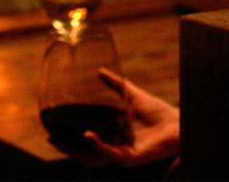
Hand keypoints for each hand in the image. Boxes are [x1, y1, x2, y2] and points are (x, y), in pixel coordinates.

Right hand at [50, 69, 179, 166]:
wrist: (178, 122)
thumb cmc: (157, 111)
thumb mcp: (131, 94)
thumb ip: (116, 85)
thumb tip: (98, 71)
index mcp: (113, 135)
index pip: (86, 142)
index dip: (69, 139)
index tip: (51, 130)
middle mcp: (115, 147)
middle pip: (84, 153)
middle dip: (66, 149)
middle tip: (50, 139)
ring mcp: (122, 154)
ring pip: (93, 158)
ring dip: (77, 151)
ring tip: (61, 141)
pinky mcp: (131, 157)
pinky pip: (110, 154)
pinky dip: (97, 145)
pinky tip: (87, 135)